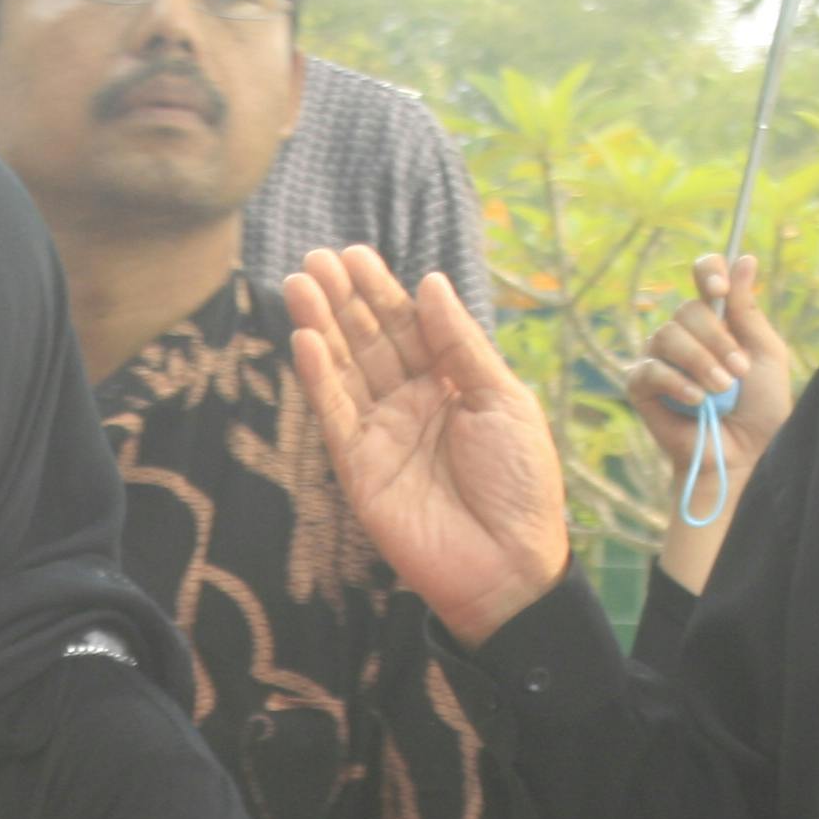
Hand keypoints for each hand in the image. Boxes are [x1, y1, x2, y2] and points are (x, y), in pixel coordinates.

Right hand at [285, 247, 571, 644]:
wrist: (508, 563)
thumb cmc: (520, 482)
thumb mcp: (503, 398)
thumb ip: (461, 343)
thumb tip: (431, 283)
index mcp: (453, 383)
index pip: (408, 326)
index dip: (381, 291)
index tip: (354, 254)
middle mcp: (412, 402)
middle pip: (369, 340)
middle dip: (342, 300)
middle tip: (316, 259)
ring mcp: (381, 433)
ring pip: (344, 370)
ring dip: (321, 327)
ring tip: (299, 285)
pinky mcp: (358, 467)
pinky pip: (334, 415)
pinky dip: (318, 379)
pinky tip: (304, 340)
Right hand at [625, 256, 794, 489]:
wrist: (743, 455)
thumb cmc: (760, 409)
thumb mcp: (766, 354)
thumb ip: (749, 309)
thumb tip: (744, 258)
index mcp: (718, 319)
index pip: (704, 274)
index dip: (708, 271)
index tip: (720, 287)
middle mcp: (685, 333)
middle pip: (688, 309)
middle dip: (717, 339)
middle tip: (739, 372)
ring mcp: (660, 358)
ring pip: (668, 334)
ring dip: (701, 362)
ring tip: (721, 390)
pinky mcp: (641, 387)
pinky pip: (650, 369)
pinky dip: (677, 382)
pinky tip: (697, 401)